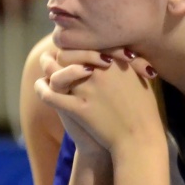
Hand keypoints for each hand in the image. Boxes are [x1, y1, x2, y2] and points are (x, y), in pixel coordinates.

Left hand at [35, 48, 164, 156]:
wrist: (140, 139)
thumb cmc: (144, 111)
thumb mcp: (141, 81)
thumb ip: (127, 64)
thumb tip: (118, 53)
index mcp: (116, 62)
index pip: (87, 45)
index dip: (77, 48)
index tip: (74, 52)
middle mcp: (100, 71)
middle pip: (68, 54)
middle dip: (60, 56)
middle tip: (56, 58)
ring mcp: (87, 90)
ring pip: (55, 72)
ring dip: (47, 68)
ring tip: (47, 70)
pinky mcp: (77, 108)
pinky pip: (49, 95)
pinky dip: (41, 90)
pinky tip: (41, 88)